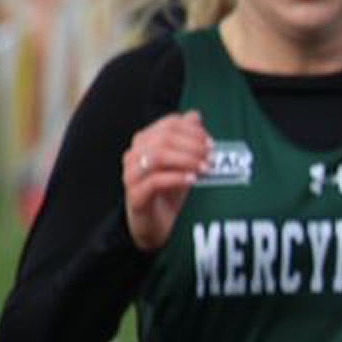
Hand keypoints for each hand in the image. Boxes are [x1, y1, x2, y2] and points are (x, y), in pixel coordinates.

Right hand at [123, 111, 211, 251]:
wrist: (157, 225)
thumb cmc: (170, 192)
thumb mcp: (184, 163)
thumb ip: (189, 139)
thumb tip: (195, 115)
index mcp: (145, 142)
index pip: (169, 124)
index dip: (193, 131)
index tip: (210, 143)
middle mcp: (134, 155)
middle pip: (164, 138)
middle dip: (192, 145)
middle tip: (210, 157)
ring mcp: (131, 175)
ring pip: (157, 156)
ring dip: (186, 160)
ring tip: (204, 169)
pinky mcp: (135, 195)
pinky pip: (154, 181)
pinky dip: (176, 178)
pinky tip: (192, 180)